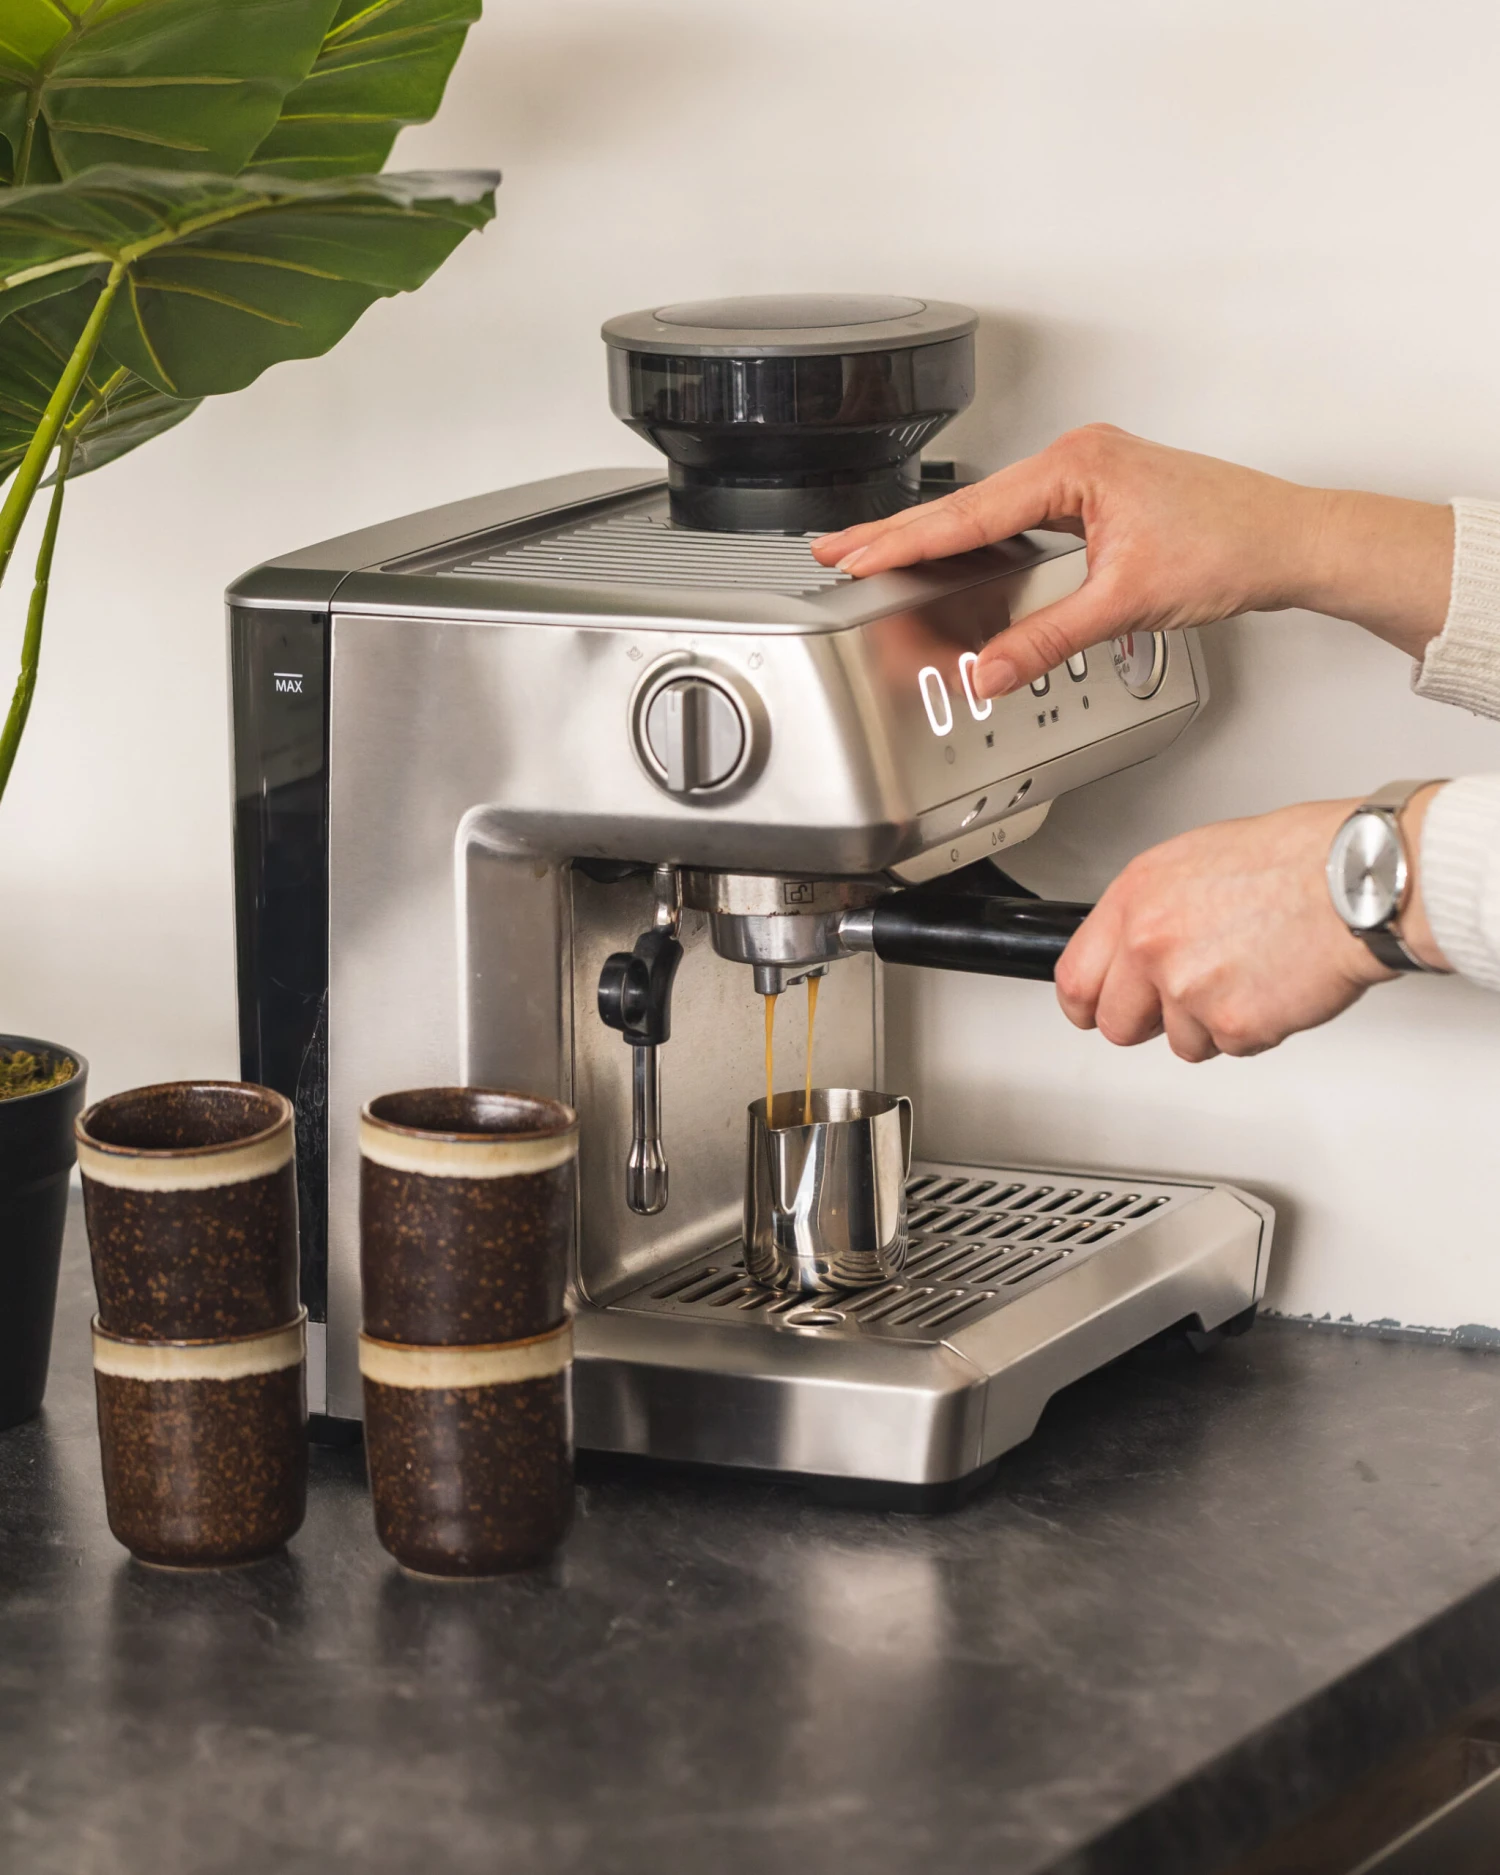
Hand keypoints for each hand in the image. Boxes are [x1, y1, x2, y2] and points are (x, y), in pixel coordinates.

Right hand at [810, 425, 1451, 697]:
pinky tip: (955, 553)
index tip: (855, 555)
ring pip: (990, 509)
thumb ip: (1047, 639)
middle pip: (967, 504)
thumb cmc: (1231, 546)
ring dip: (937, 535)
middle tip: (839, 551)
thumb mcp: (1127, 603)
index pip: (967, 513)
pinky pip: (1019, 515)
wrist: (1289, 541)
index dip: (904, 541)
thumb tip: (991, 668)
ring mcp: (1087, 474)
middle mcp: (1077, 459)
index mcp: (1075, 466)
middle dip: (901, 533)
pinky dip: (979, 537)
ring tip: (880, 555)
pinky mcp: (1098, 495)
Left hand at [1055, 793, 1448, 1060]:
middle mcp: (1151, 942)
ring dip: (1211, 1023)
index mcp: (1137, 898)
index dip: (1087, 1003)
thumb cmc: (1295, 860)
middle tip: (1185, 1001)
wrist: (1356, 881)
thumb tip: (1134, 941)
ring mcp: (1187, 988)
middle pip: (1117, 1023)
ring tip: (1249, 975)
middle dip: (1149, 1022)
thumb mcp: (1198, 859)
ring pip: (1180, 1041)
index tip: (1095, 1009)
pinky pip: (1232, 1047)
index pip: (1076, 975)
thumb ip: (1154, 908)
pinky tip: (1274, 985)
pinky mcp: (1231, 1024)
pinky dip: (1256, 1028)